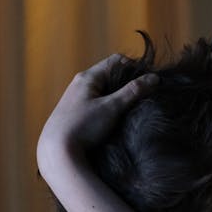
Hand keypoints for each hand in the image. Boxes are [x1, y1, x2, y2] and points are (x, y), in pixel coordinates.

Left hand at [37, 55, 157, 170]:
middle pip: (110, 74)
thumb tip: (154, 78)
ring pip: (103, 89)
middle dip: (127, 82)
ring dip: (118, 95)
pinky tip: (114, 118)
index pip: (117, 61)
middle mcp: (80, 83)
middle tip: (143, 95)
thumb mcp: (112, 108)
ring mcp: (76, 98)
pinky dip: (108, 105)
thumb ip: (133, 91)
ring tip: (130, 108)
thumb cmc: (84, 126)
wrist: (57, 151)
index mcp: (88, 77)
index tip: (148, 82)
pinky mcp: (74, 112)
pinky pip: (96, 102)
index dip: (135, 68)